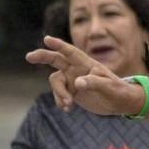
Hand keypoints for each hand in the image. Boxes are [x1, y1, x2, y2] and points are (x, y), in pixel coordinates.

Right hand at [24, 36, 141, 115]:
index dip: (58, 45)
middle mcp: (76, 69)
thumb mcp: (109, 87)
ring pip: (55, 82)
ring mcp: (72, 80)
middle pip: (55, 59)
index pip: (70, 52)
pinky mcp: (71, 92)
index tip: (46, 39)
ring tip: (67, 104)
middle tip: (29, 57)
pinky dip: (60, 101)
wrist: (119, 103)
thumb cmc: (118, 91)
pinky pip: (59, 94)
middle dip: (42, 56)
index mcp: (86, 63)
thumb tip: (78, 83)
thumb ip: (94, 83)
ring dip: (58, 93)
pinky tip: (67, 109)